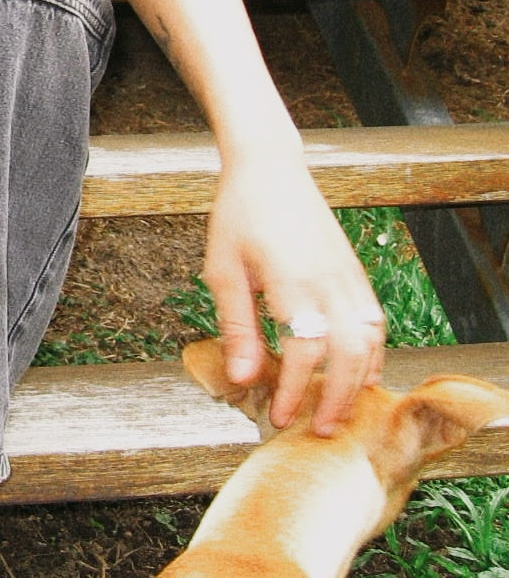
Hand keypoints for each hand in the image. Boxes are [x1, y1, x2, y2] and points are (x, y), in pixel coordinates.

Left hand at [202, 145, 384, 435]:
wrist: (269, 168)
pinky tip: (357, 373)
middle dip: (337, 398)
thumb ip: (236, 325)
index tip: (279, 415)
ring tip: (339, 410)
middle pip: (349, 352)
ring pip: (371, 338)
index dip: (294, 389)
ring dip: (358, 380)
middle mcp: (327, 278)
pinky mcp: (354, 269)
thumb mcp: (222, 268)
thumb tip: (241, 379)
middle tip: (318, 429)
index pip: (303, 348)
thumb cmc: (238, 214)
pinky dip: (372, 352)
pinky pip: (375, 319)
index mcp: (290, 278)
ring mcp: (347, 273)